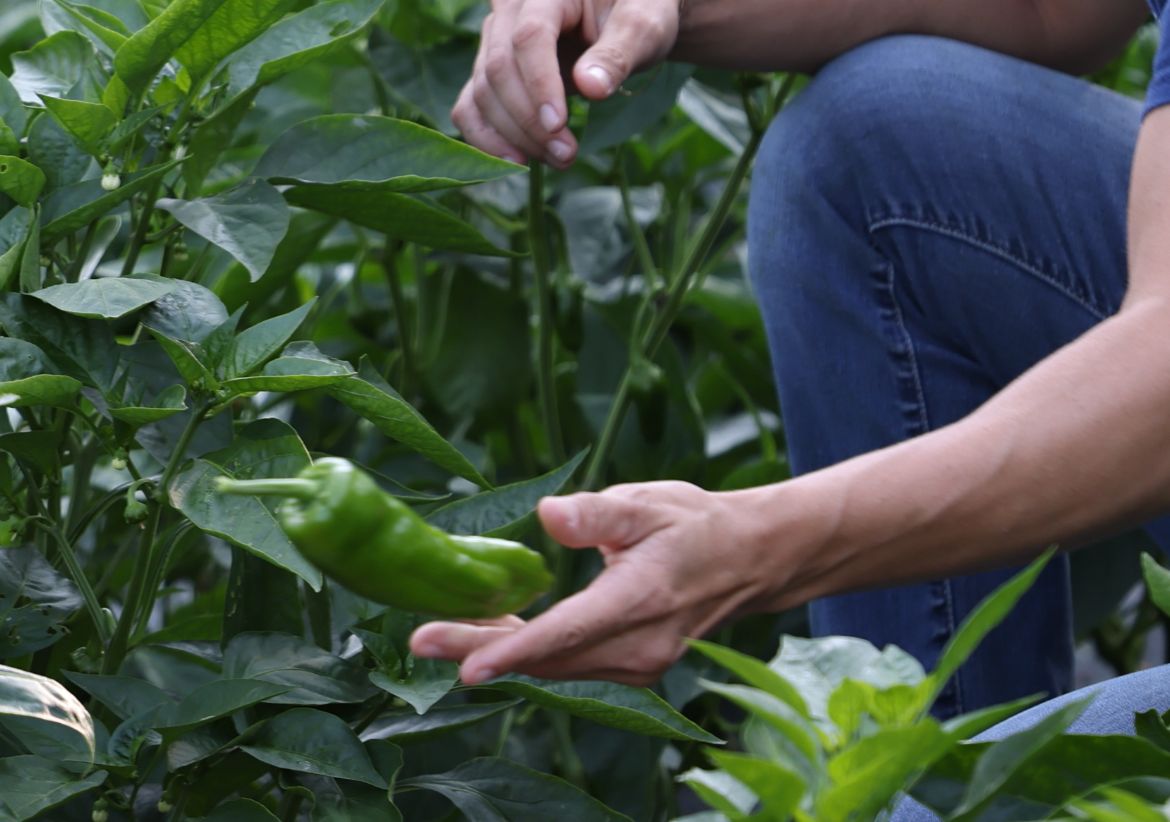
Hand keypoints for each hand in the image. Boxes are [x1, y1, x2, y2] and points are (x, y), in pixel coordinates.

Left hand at [408, 484, 773, 687]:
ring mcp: (638, 665)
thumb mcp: (649, 501)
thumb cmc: (693, 523)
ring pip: (555, 667)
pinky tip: (495, 632)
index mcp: (641, 599)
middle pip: (547, 657)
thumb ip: (597, 512)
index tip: (464, 666)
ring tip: (443, 633)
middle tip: (422, 640)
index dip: (512, 651)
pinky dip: (531, 652)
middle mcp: (639, 645)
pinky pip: (571, 665)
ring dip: (501, 652)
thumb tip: (548, 513)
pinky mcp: (633, 668)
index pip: (567, 633)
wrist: (748, 560)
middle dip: (480, 650)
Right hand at [450, 0, 680, 166]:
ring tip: (560, 159)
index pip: (529, 37)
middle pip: (500, 68)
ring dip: (515, 134)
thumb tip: (590, 87)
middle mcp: (511, 5)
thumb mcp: (643, 29)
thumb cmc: (638, 13)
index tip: (559, 126)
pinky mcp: (489, 65)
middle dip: (529, 119)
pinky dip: (487, 137)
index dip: (539, 85)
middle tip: (568, 155)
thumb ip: (618, 55)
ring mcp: (494, 35)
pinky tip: (517, 161)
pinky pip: (471, 104)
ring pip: (483, 91)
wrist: (626, 11)